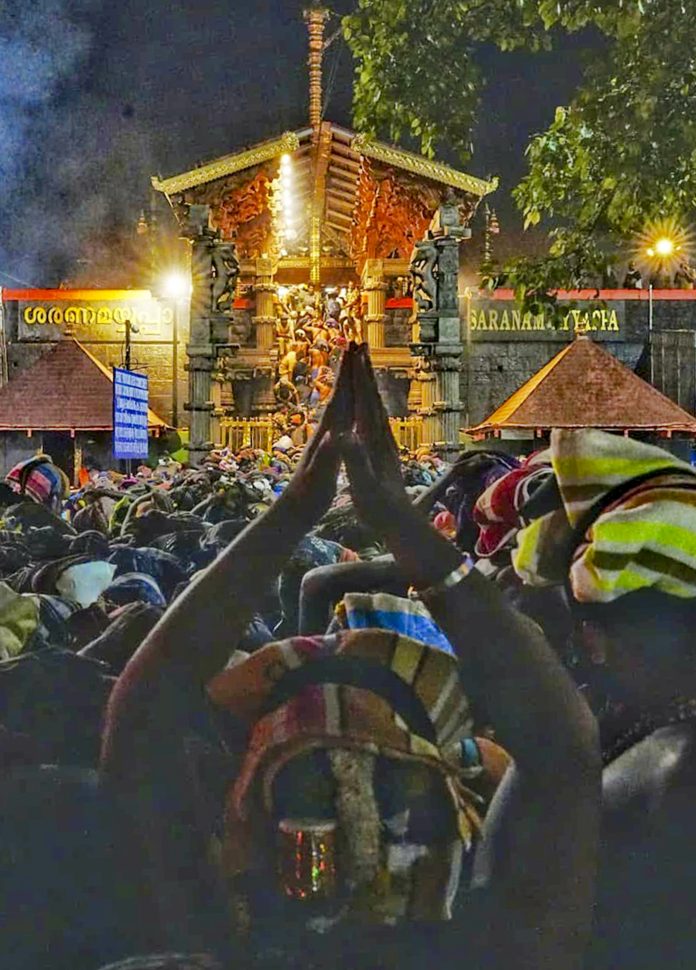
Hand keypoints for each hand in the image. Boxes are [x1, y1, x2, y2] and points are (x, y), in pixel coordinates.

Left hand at [282, 346, 354, 524]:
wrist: (293, 511)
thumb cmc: (308, 496)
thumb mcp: (321, 477)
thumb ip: (326, 456)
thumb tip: (333, 436)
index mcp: (327, 434)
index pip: (341, 397)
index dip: (348, 373)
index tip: (355, 349)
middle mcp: (325, 430)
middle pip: (339, 392)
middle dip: (348, 368)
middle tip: (356, 342)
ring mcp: (326, 437)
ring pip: (340, 402)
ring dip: (348, 381)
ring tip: (355, 363)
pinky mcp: (328, 446)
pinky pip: (342, 418)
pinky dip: (348, 404)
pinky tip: (351, 403)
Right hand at [340, 344, 412, 536]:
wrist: (400, 523)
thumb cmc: (377, 507)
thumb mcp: (361, 483)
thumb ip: (354, 459)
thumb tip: (345, 436)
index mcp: (373, 440)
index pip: (364, 400)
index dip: (358, 375)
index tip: (353, 351)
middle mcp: (382, 437)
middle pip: (373, 396)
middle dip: (366, 371)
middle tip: (360, 346)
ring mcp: (386, 445)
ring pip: (378, 407)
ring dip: (371, 386)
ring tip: (365, 370)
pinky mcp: (386, 454)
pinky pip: (378, 422)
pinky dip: (373, 407)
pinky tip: (373, 409)